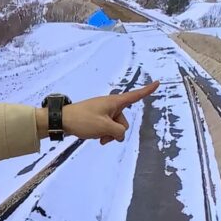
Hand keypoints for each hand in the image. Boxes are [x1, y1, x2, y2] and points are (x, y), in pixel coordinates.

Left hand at [37, 82, 159, 143]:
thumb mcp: (104, 127)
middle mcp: (111, 105)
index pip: (135, 96)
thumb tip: (119, 135)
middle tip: (103, 134)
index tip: (157, 82)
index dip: (147, 90)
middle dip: (117, 131)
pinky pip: (107, 128)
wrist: (62, 120)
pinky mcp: (97, 118)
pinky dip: (103, 134)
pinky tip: (95, 137)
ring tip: (97, 136)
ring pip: (115, 127)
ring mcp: (104, 112)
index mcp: (115, 102)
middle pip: (123, 121)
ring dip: (108, 135)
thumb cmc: (83, 120)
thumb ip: (118, 132)